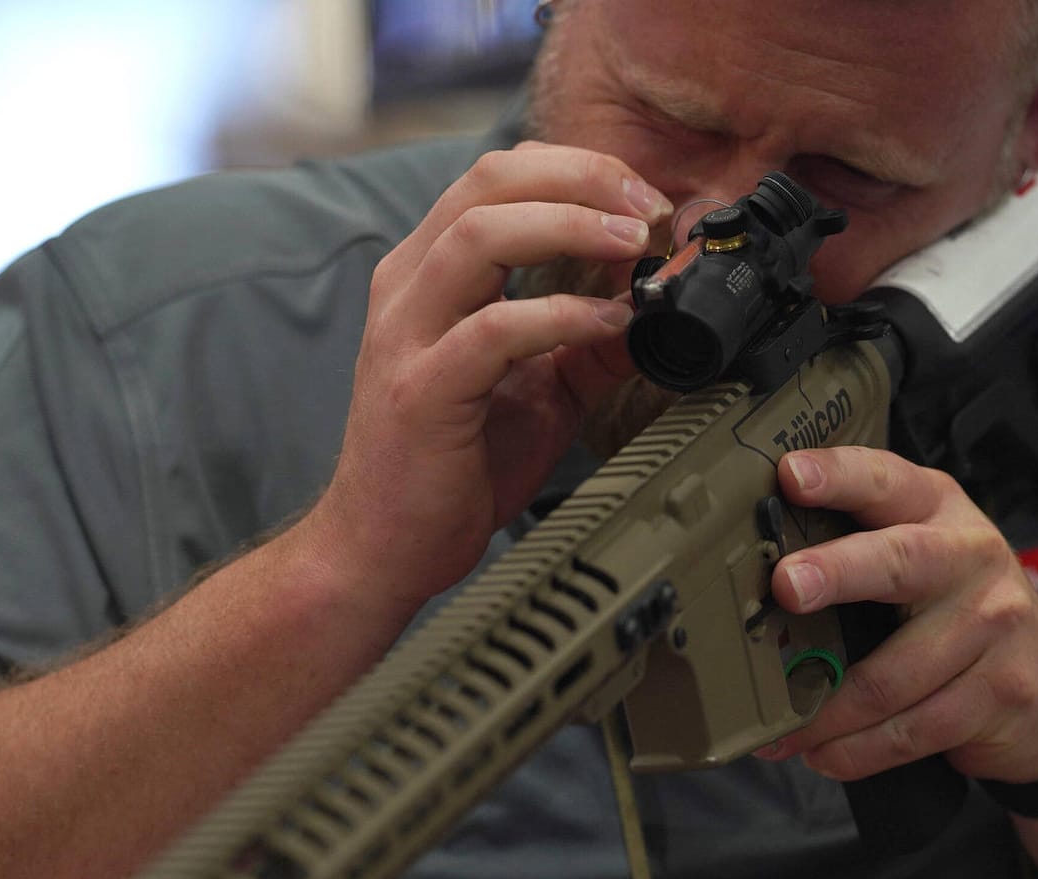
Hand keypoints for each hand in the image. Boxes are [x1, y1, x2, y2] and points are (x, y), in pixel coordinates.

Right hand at [309, 141, 671, 615]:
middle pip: (489, 183)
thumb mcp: (538, 390)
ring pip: (480, 234)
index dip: (578, 169)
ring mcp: (406, 336)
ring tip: (634, 244)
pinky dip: (561, 315)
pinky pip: (494, 330)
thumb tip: (654, 303)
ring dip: (571, 226)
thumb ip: (585, 342)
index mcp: (428, 274)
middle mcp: (408, 289)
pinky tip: (608, 322)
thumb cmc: (448, 467)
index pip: (497, 177)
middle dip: (582, 177)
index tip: (644, 197)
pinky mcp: (420, 391)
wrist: (383, 549)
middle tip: (650, 207)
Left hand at [754, 446, 1037, 784]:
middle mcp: (969, 557)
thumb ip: (856, 544)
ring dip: (826, 710)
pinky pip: (912, 729)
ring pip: (893, 674)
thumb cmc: (958, 605)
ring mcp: (992, 626)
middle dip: (837, 572)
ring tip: (779, 730)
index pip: (884, 481)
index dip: (839, 475)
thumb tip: (750, 571)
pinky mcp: (1000, 692)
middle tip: (787, 586)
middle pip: (898, 562)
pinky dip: (857, 751)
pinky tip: (824, 756)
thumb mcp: (918, 554)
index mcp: (936, 509)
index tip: (792, 475)